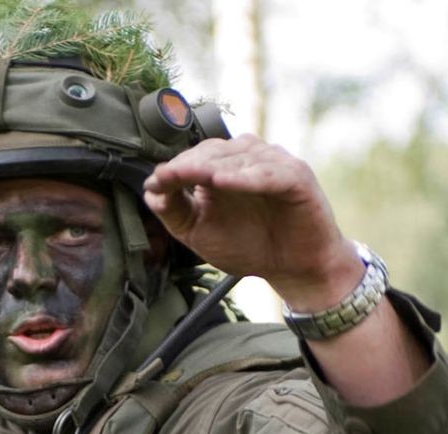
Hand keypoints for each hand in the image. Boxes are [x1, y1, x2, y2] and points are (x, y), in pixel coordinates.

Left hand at [143, 134, 362, 311]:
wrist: (291, 268)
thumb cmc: (249, 246)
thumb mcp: (199, 232)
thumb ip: (175, 211)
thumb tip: (150, 191)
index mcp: (224, 169)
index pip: (195, 156)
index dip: (173, 167)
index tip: (154, 183)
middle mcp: (249, 160)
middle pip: (214, 151)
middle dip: (189, 164)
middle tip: (167, 177)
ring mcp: (274, 165)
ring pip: (240, 156)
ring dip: (214, 166)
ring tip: (192, 176)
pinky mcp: (297, 177)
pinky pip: (270, 172)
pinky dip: (247, 176)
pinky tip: (225, 182)